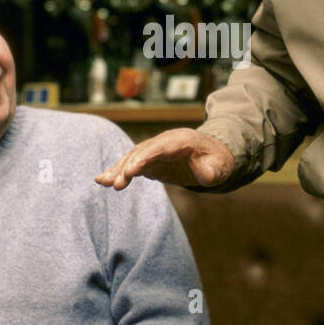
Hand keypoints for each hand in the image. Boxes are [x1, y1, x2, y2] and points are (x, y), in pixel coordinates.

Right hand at [94, 129, 234, 190]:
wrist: (213, 157)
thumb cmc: (217, 161)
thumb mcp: (221, 166)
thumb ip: (213, 170)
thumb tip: (207, 175)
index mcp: (180, 140)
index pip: (159, 148)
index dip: (144, 158)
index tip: (131, 171)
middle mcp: (163, 142)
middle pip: (142, 152)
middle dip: (127, 167)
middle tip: (115, 184)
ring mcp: (155, 150)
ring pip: (133, 158)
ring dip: (118, 169)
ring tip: (102, 182)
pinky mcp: (150, 161)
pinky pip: (132, 165)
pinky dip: (119, 172)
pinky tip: (103, 180)